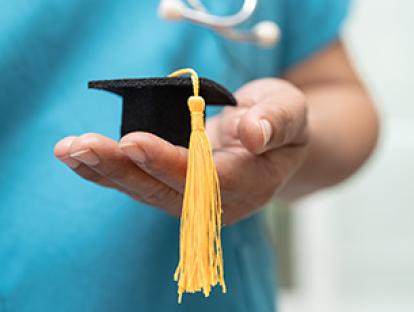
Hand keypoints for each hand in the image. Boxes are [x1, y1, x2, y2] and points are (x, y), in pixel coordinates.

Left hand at [54, 78, 308, 223]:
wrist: (270, 141)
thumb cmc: (280, 121)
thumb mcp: (291, 112)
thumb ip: (276, 123)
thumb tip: (252, 134)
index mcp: (252, 184)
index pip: (208, 180)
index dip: (170, 163)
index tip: (134, 140)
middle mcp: (219, 202)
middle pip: (167, 192)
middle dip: (124, 169)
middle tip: (84, 146)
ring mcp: (193, 200)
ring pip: (147, 191)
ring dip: (106, 171)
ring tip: (69, 150)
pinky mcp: (173, 189)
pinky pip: (139, 184)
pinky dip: (107, 171)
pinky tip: (78, 158)